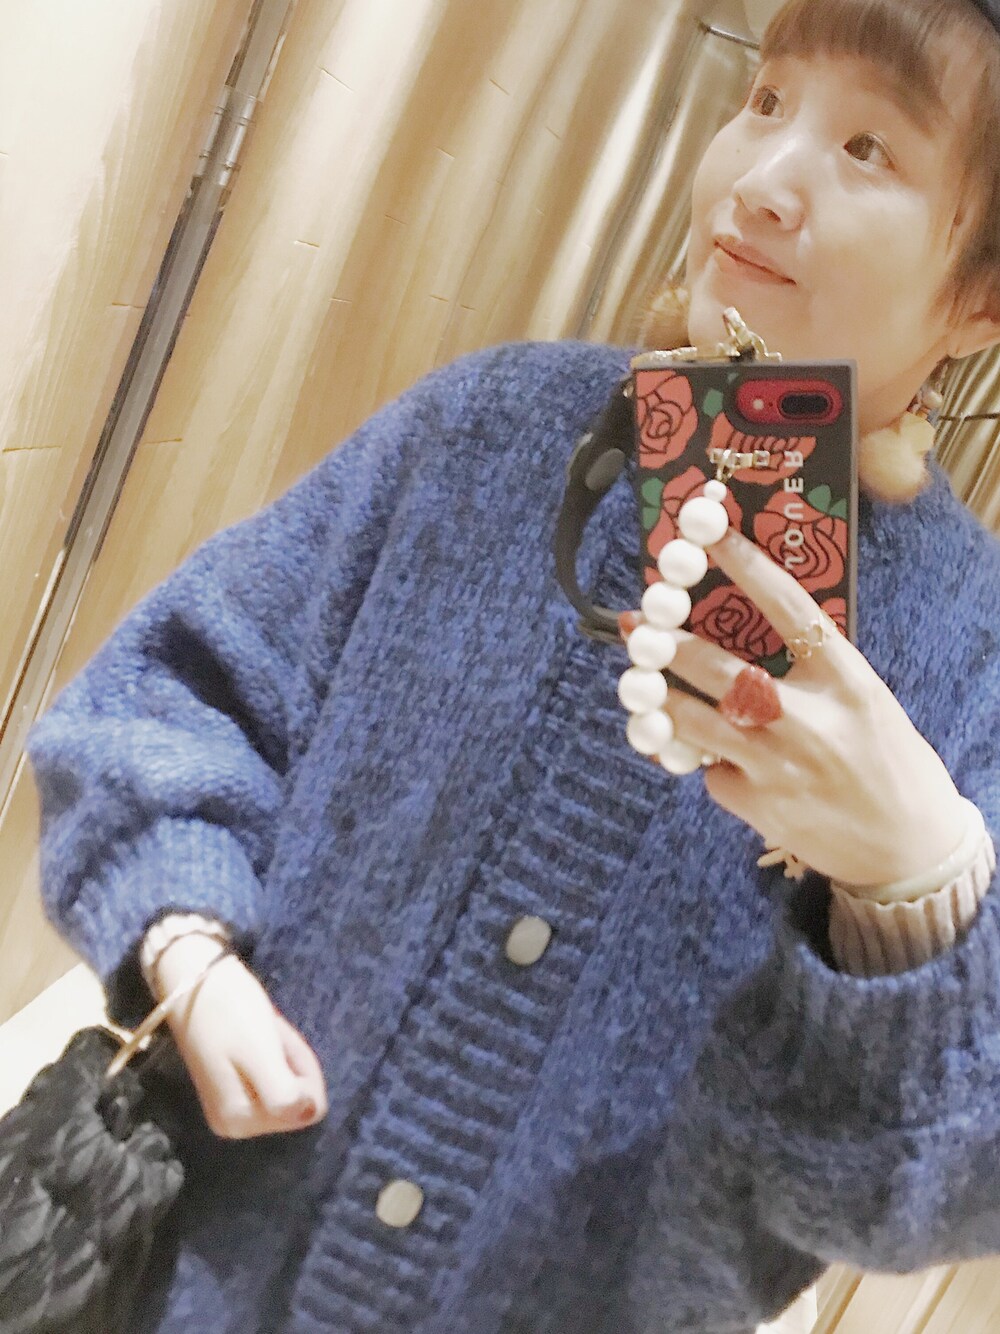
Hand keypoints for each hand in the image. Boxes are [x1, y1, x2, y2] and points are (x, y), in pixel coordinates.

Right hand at [153, 934, 328, 1138]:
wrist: (194, 980)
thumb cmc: (228, 1010)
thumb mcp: (259, 1053)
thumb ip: (284, 1094)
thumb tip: (310, 1114)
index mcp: (240, 1121)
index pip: (308, 1107)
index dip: (303, 1070)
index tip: (276, 1041)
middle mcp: (236, 1125)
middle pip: (299, 1100)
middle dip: (293, 1064)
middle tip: (269, 1033)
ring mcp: (234, 1108)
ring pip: (291, 1087)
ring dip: (285, 1056)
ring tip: (262, 1032)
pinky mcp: (234, 1088)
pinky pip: (277, 1076)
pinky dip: (277, 1053)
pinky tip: (260, 1035)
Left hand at [636, 525, 966, 886]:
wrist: (907, 848)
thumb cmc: (887, 762)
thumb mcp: (862, 701)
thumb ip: (811, 669)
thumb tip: (745, 627)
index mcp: (845, 680)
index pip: (789, 608)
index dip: (745, 566)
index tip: (709, 535)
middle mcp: (808, 718)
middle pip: (719, 668)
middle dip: (667, 643)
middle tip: (635, 623)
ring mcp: (777, 764)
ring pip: (692, 721)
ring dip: (656, 698)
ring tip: (636, 680)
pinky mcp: (756, 806)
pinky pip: (709, 772)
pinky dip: (703, 762)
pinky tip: (710, 759)